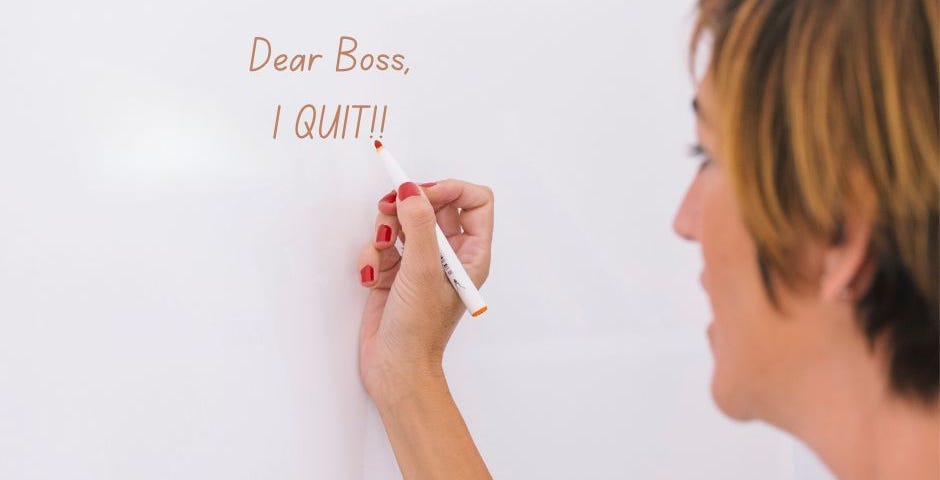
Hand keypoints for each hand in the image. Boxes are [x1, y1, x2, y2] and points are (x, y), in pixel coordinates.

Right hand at [356, 179, 493, 404]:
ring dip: (386, 228)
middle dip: (408, 204)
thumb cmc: (419, 332)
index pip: (475, 201)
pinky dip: (373, 253)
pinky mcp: (395, 273)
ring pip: (404, 221)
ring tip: (380, 246)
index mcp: (471, 254)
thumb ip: (418, 226)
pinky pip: (383, 245)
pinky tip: (371, 275)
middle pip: (434, 205)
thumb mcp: (422, 271)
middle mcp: (449, 256)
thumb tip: (411, 191)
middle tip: (389, 207)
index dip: (450, 190)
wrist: (394, 371)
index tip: (421, 195)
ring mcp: (421, 263)